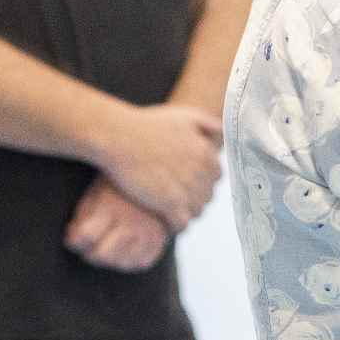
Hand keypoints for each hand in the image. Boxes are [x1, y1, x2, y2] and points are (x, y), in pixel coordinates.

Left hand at [64, 175, 171, 272]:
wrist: (157, 173)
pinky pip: (142, 262)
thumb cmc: (116, 185)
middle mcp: (132, 221)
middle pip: (101, 255)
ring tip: (107, 246)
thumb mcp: (94, 192)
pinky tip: (125, 249)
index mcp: (110, 206)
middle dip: (89, 252)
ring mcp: (149, 232)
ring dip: (110, 259)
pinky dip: (131, 260)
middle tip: (90, 244)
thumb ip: (82, 216)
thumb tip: (74, 240)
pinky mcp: (161, 239)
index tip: (74, 235)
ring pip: (121, 263)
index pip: (84, 236)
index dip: (74, 240)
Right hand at [96, 103, 222, 232]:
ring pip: (197, 210)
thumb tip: (221, 137)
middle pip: (207, 195)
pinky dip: (176, 223)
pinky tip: (166, 220)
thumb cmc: (147, 125)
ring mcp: (186, 189)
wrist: (118, 136)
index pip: (216, 176)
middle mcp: (201, 172)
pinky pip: (182, 222)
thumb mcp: (184, 116)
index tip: (190, 182)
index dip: (203, 180)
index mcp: (206, 153)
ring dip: (187, 211)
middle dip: (195, 197)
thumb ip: (208, 125)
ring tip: (172, 210)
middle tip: (179, 198)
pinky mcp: (169, 203)